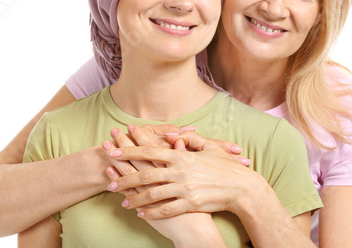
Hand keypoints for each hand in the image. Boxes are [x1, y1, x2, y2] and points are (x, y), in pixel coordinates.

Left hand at [106, 131, 261, 219]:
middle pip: (145, 174)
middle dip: (124, 178)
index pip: (150, 151)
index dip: (130, 150)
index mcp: (182, 155)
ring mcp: (184, 188)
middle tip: (109, 182)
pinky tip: (141, 214)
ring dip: (134, 198)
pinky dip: (151, 212)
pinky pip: (165, 209)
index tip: (114, 150)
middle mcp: (179, 171)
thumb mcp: (209, 147)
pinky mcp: (189, 203)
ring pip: (152, 194)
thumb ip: (189, 140)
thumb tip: (171, 137)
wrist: (242, 187)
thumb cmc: (225, 166)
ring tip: (122, 201)